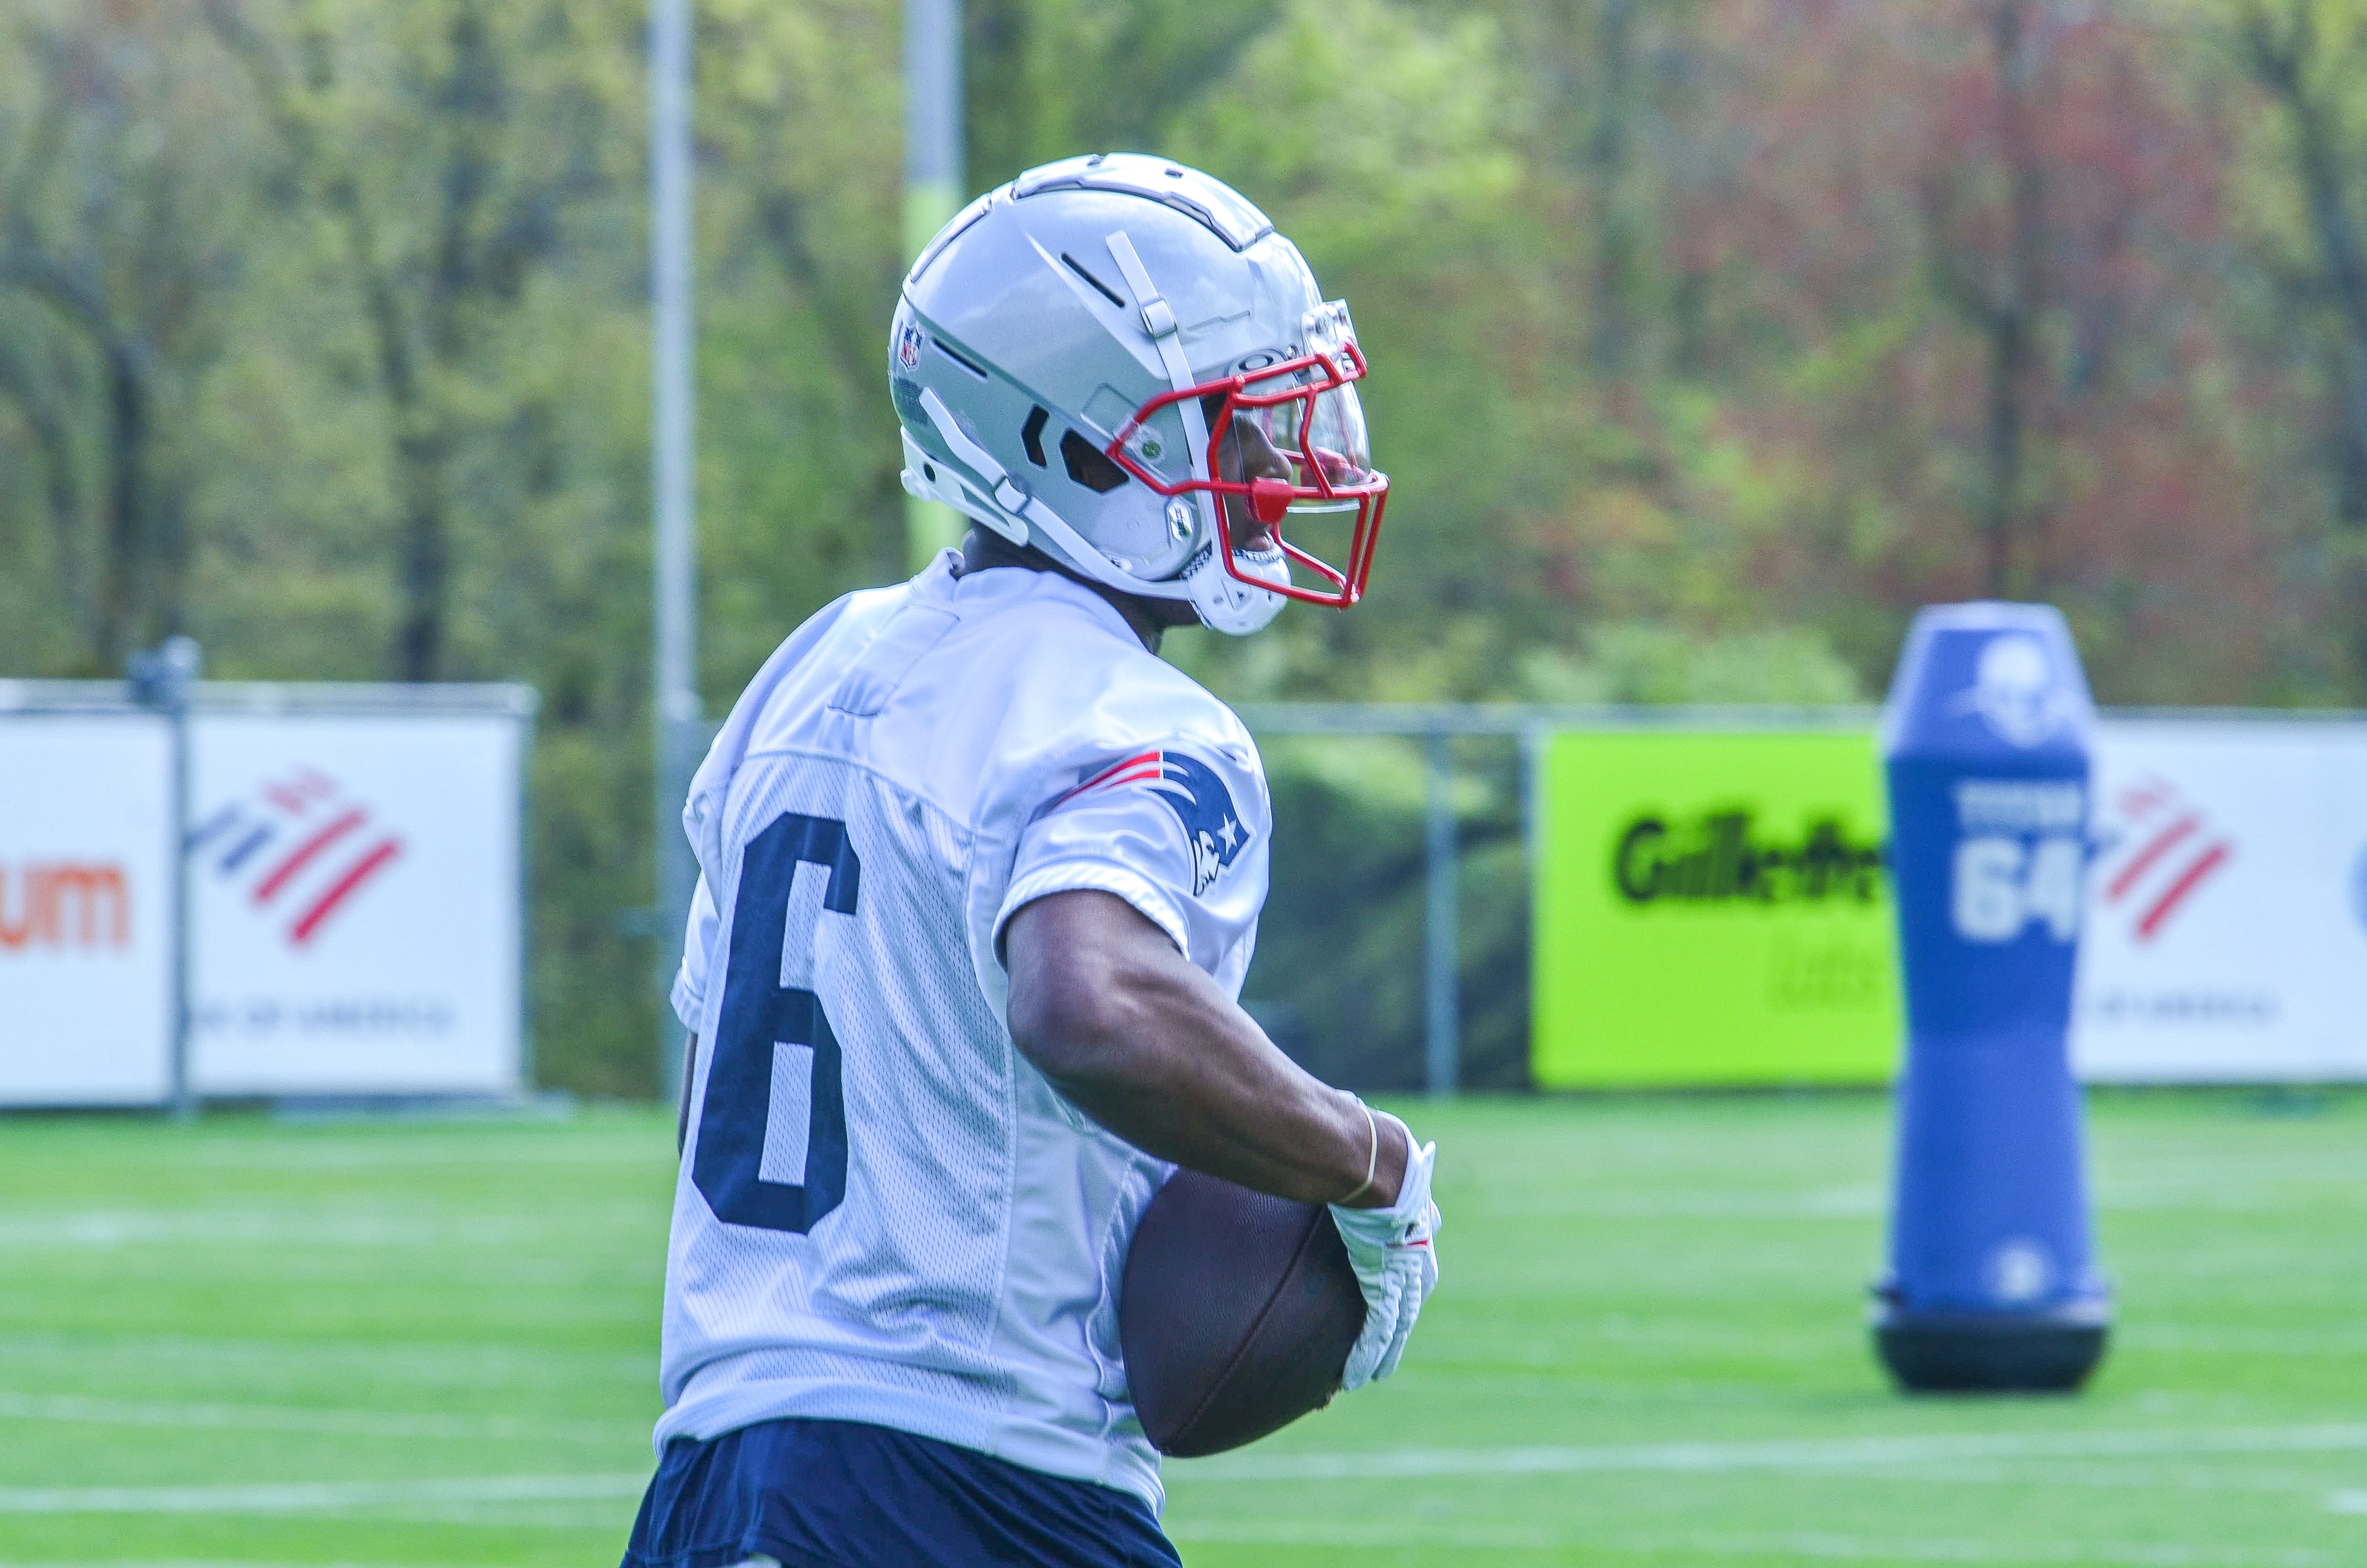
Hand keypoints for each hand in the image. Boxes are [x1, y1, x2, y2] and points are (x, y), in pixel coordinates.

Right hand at [1328, 1117, 1438, 1390]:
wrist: (1374, 1160)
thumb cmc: (1368, 1138)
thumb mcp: (1370, 1137)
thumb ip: (1354, 1133)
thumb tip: (1335, 1105)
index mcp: (1417, 1219)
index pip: (1415, 1257)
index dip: (1406, 1279)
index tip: (1394, 1291)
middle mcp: (1418, 1249)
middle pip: (1412, 1297)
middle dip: (1398, 1326)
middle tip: (1386, 1350)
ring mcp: (1405, 1270)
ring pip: (1398, 1322)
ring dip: (1383, 1352)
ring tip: (1372, 1376)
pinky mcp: (1388, 1285)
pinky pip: (1378, 1330)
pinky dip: (1367, 1355)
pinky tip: (1355, 1379)